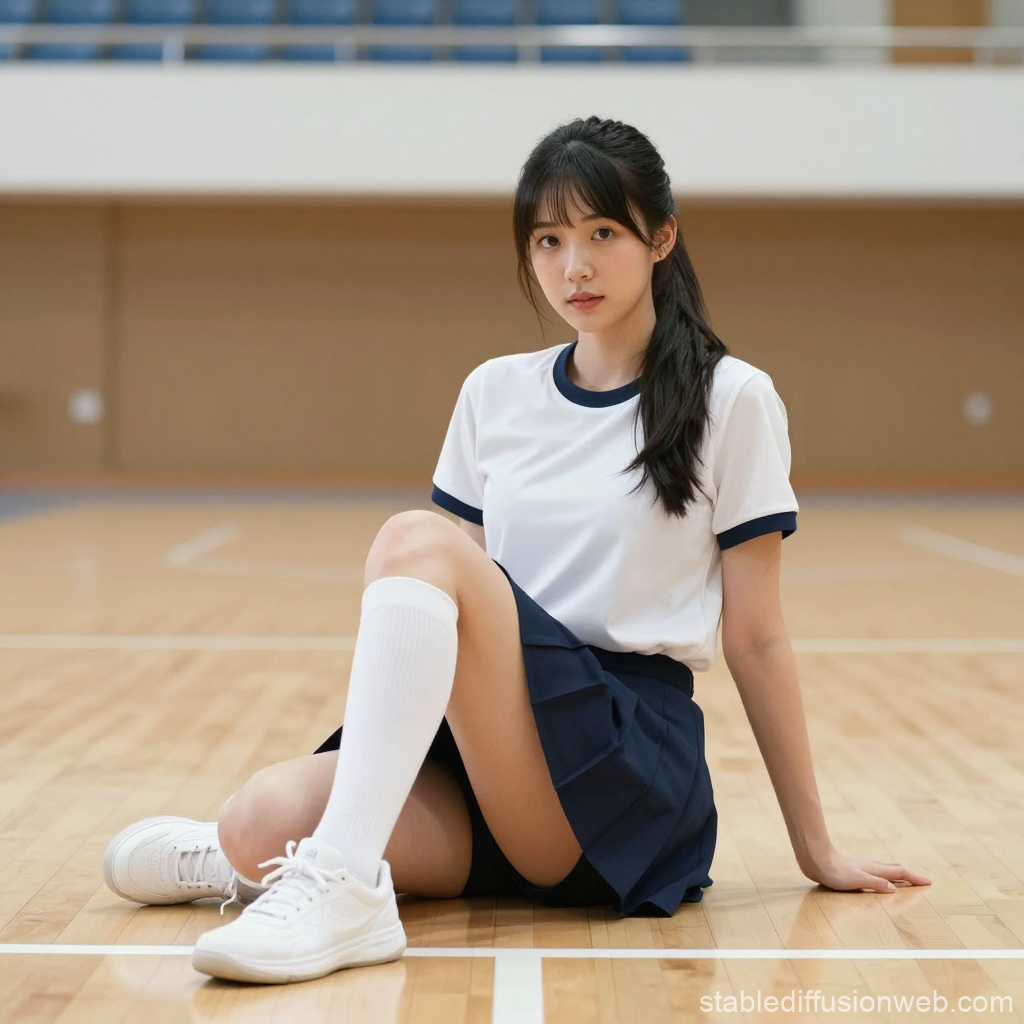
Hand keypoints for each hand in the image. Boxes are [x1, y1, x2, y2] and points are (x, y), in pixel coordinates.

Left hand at [802, 846, 931, 893]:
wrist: (816, 860)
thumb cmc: (835, 872)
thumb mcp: (857, 880)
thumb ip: (875, 883)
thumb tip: (894, 889)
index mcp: (875, 870)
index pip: (899, 873)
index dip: (914, 878)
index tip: (928, 882)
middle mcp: (871, 866)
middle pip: (894, 869)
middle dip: (909, 875)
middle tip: (920, 881)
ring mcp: (862, 866)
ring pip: (885, 868)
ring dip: (897, 873)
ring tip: (903, 878)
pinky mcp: (854, 868)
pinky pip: (875, 870)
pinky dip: (884, 873)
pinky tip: (877, 876)